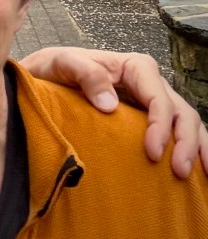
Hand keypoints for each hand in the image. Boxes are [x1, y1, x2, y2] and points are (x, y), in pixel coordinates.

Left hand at [21, 46, 207, 178]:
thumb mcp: (64, 63)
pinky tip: (198, 172)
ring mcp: (153, 103)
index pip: (158, 96)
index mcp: (135, 67)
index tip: (152, 152)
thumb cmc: (56, 68)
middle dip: (185, 141)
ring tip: (195, 176)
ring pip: (187, 123)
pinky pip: (178, 134)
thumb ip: (86, 74)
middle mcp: (150, 84)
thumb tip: (110, 104)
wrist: (46, 77)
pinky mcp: (150, 121)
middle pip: (180, 111)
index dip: (160, 124)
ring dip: (195, 149)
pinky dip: (192, 150)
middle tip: (178, 171)